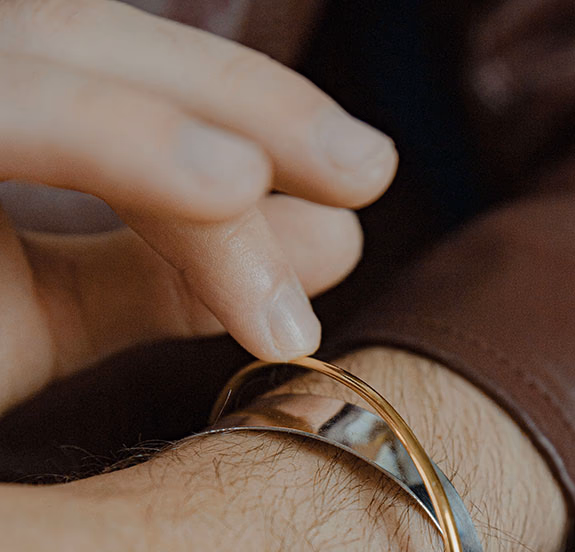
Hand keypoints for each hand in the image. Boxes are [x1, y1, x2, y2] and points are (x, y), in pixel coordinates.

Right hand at [0, 0, 396, 409]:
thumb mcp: (40, 316)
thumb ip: (161, 271)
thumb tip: (331, 236)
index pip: (113, 84)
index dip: (238, 116)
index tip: (349, 190)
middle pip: (102, 44)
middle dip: (255, 105)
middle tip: (371, 169)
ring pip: (71, 48)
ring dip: (227, 112)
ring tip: (350, 177)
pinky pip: (11, 105)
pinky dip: (123, 139)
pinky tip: (234, 187)